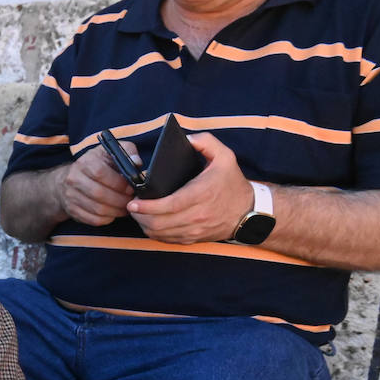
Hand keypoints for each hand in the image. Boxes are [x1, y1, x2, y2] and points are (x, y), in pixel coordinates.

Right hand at [54, 143, 137, 227]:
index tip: (130, 188)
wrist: (69, 178)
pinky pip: (93, 219)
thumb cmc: (97, 164)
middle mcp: (74, 178)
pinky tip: (114, 213)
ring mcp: (71, 196)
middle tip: (131, 201)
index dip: (118, 183)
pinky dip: (108, 218)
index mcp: (85, 162)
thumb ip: (127, 152)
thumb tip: (136, 163)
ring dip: (116, 211)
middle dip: (120, 199)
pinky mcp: (73, 210)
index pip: (100, 173)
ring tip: (125, 207)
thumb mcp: (111, 152)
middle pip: (98, 193)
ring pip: (97, 209)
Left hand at [127, 132, 253, 244]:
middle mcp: (198, 215)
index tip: (134, 202)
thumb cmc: (232, 182)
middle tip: (132, 206)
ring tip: (138, 213)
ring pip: (160, 233)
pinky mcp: (192, 239)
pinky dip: (154, 233)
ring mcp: (194, 230)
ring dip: (144, 224)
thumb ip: (206, 142)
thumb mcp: (225, 156)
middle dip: (140, 215)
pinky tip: (149, 222)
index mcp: (202, 193)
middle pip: (159, 222)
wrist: (248, 211)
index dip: (148, 206)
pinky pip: (167, 240)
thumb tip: (187, 139)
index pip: (170, 205)